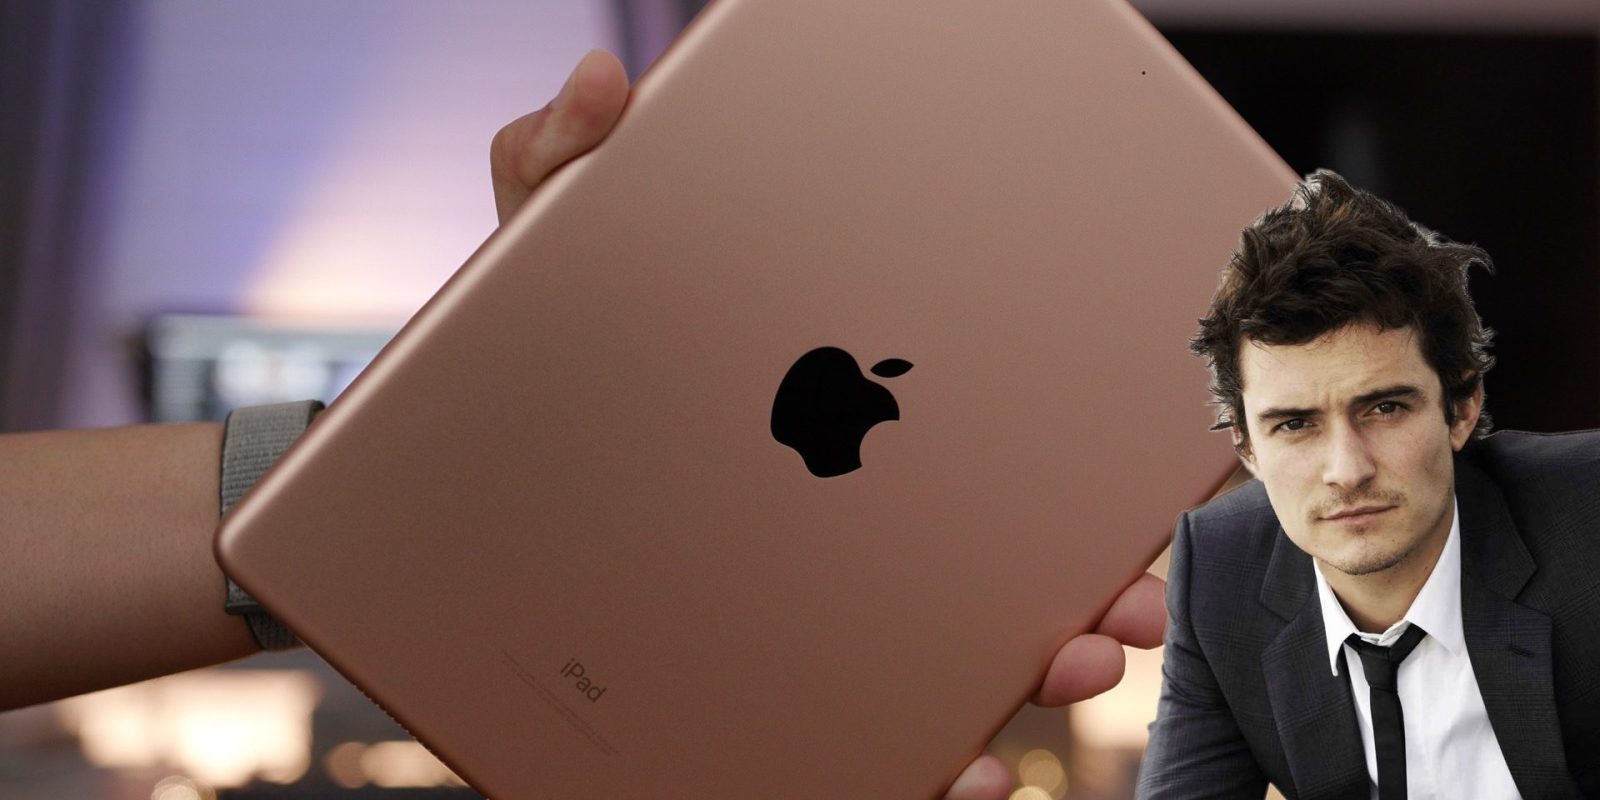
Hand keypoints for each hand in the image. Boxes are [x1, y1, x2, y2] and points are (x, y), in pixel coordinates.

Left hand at [488, 51, 1169, 799]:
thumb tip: (603, 81)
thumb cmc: (503, 380)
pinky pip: (849, 745)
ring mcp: (790, 619)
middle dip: (1075, 587)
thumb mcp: (531, 270)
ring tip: (1063, 663)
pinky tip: (946, 766)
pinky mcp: (736, 705)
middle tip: (1113, 598)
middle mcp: (823, 526)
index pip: (957, 444)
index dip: (1051, 466)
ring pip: (939, 659)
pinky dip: (918, 764)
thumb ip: (556, 171)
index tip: (1115, 480)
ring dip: (1028, 671)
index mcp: (811, 425)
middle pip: (978, 561)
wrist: (402, 512)